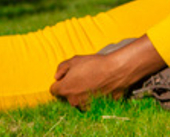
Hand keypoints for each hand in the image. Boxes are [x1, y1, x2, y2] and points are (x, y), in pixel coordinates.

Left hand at [50, 35, 165, 109]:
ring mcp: (85, 106)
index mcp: (65, 89)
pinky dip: (92, 97)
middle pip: (66, 96)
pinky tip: (98, 87)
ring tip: (91, 82)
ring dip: (81, 94)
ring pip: (78, 100)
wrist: (115, 71)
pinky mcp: (95, 108)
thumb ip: (61, 68)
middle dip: (70, 88)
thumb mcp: (74, 60)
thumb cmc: (94, 64)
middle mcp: (73, 101)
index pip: (54, 90)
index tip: (66, 78)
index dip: (59, 83)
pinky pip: (90, 103)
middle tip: (80, 78)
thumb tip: (57, 76)